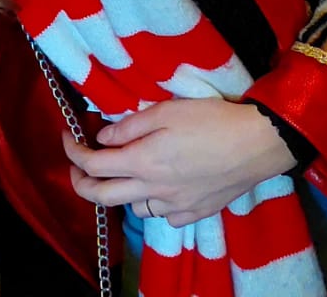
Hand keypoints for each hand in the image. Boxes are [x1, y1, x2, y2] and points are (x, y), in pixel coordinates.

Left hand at [64, 99, 295, 227]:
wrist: (258, 144)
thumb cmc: (212, 119)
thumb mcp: (167, 110)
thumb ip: (131, 126)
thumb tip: (102, 137)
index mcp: (143, 162)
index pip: (93, 165)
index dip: (73, 152)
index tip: (68, 137)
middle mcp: (153, 190)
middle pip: (102, 197)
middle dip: (80, 183)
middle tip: (76, 167)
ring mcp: (175, 206)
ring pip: (133, 208)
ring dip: (121, 192)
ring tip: (124, 173)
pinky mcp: (195, 213)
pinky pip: (163, 215)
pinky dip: (153, 203)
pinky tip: (160, 187)